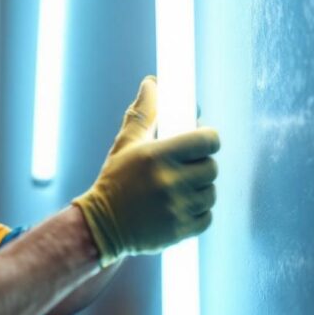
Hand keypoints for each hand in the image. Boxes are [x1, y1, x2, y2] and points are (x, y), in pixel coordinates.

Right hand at [73, 77, 219, 266]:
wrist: (101, 226)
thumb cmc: (115, 180)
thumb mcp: (126, 144)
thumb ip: (143, 113)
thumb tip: (152, 83)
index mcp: (158, 155)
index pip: (207, 141)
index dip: (208, 139)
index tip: (200, 142)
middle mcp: (169, 181)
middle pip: (212, 167)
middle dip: (201, 165)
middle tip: (186, 167)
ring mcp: (176, 208)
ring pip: (211, 193)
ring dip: (200, 190)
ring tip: (181, 189)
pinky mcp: (180, 230)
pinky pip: (207, 217)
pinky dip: (198, 213)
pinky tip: (180, 207)